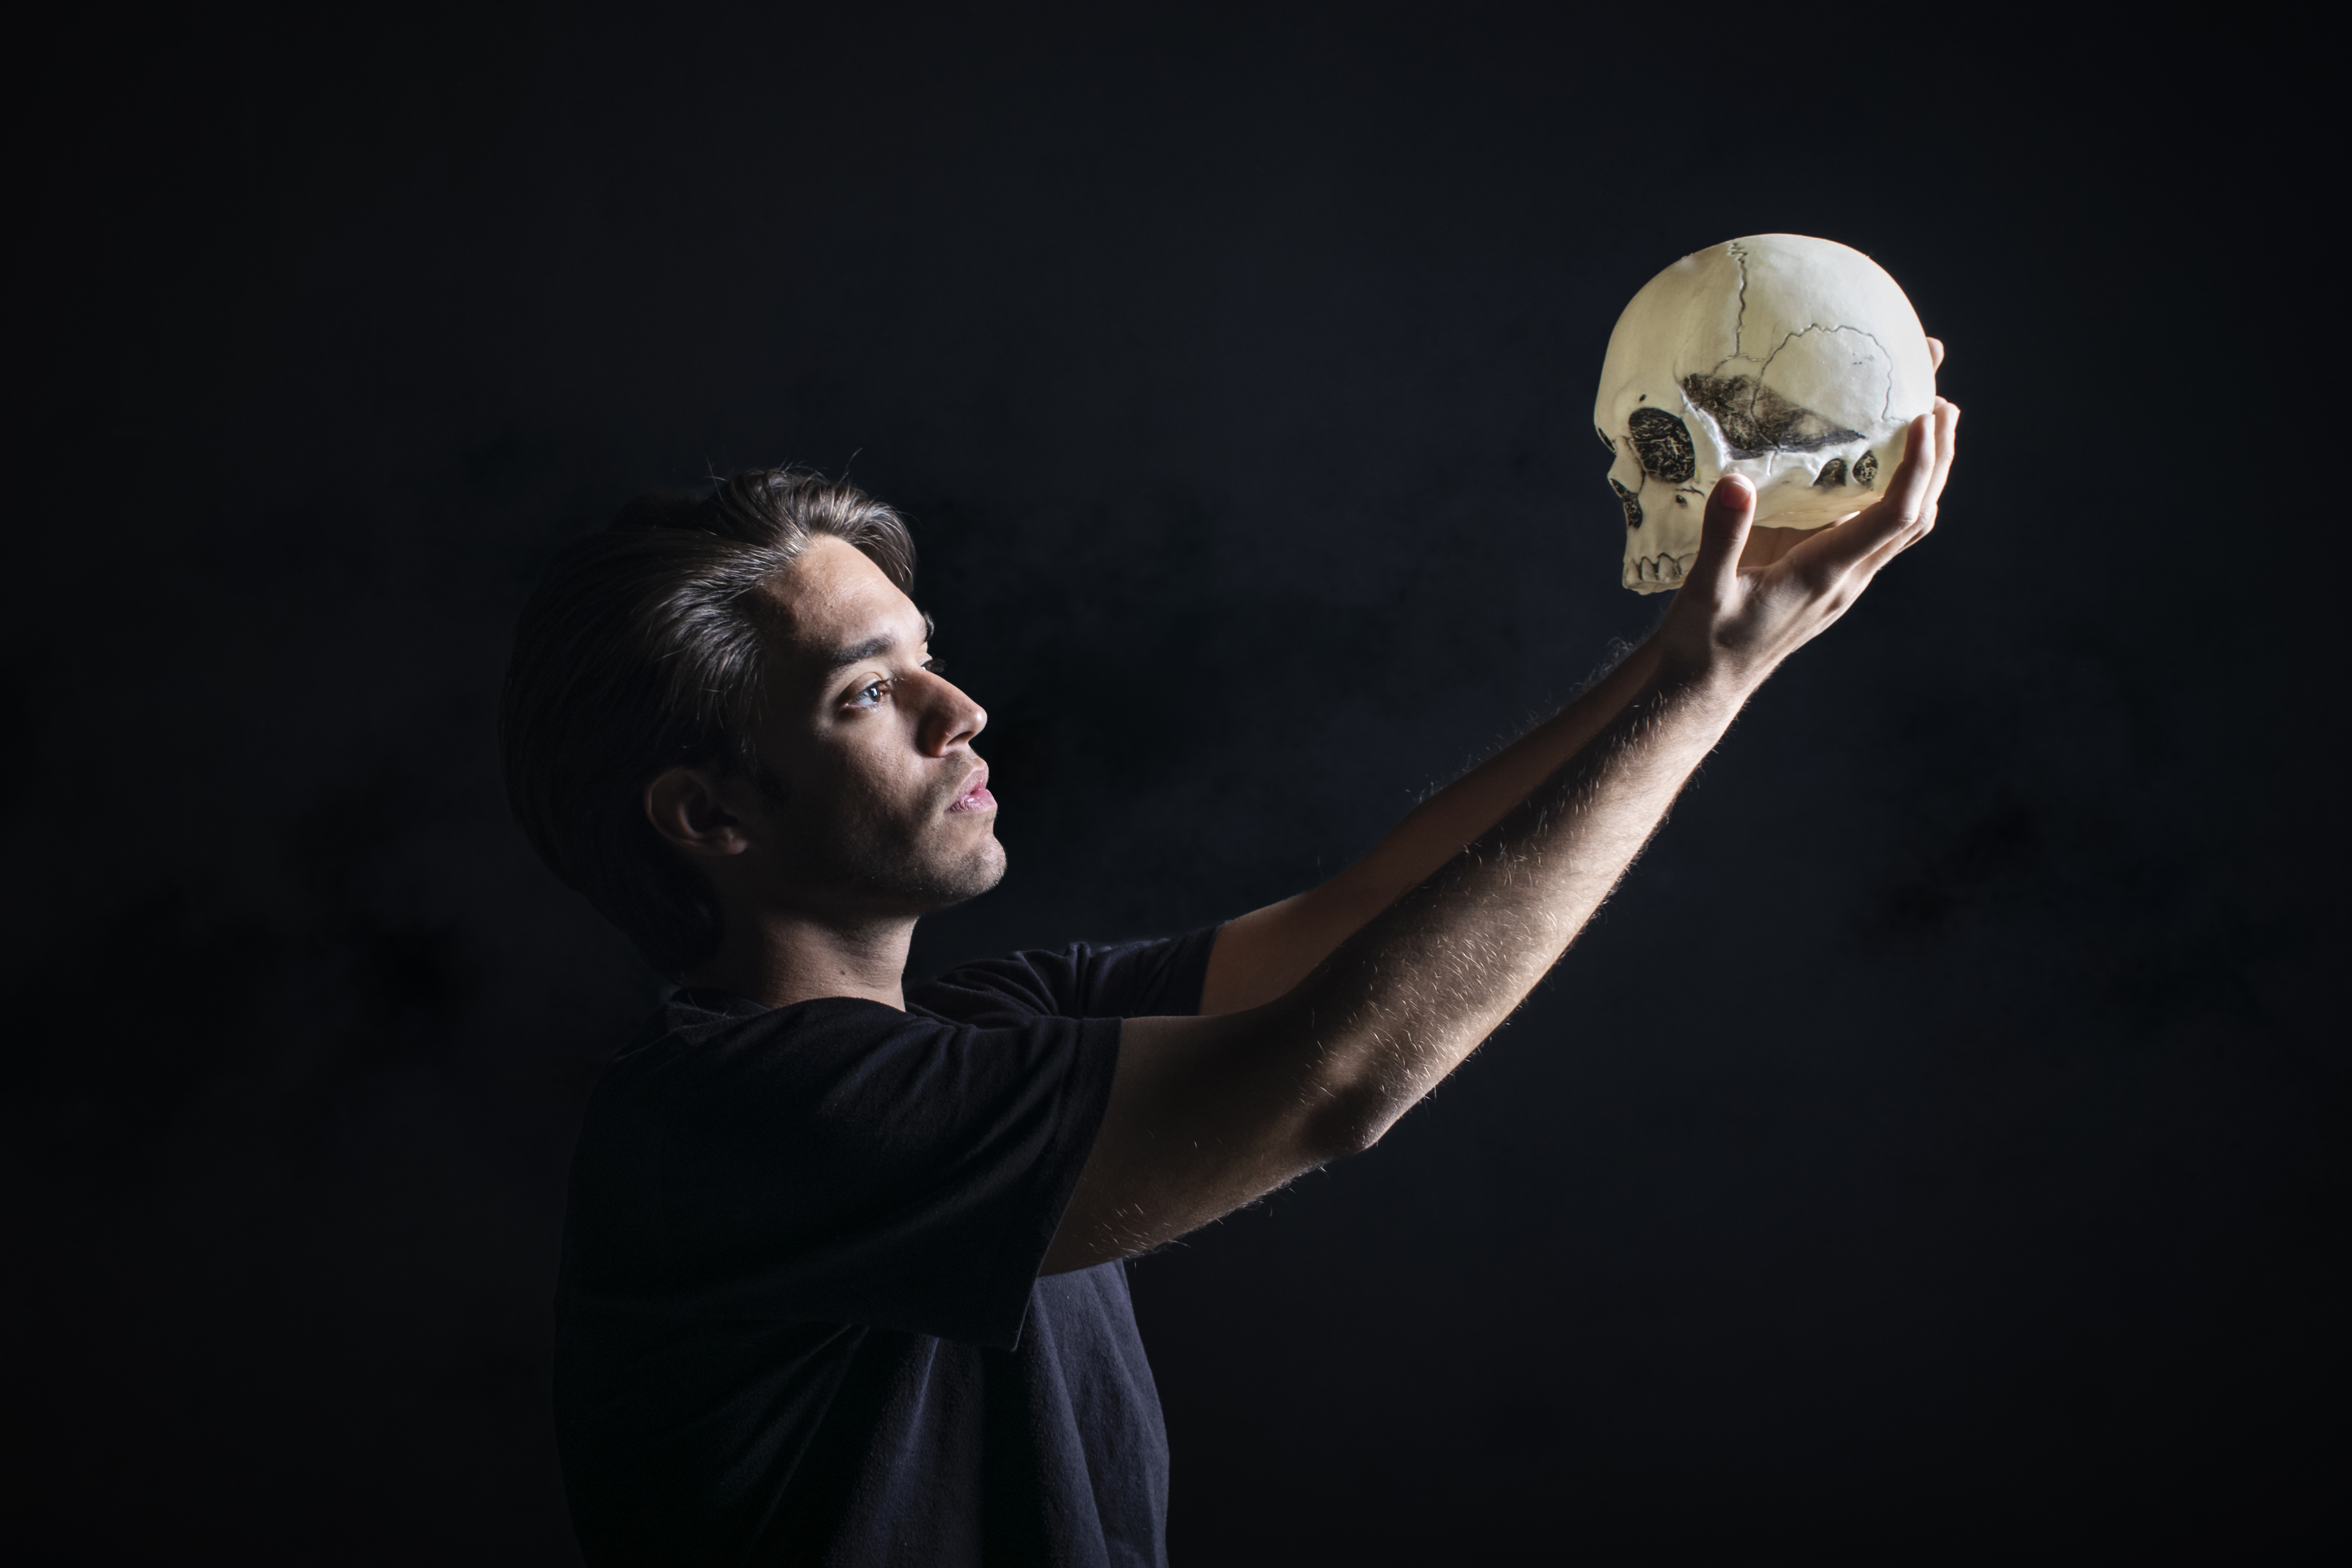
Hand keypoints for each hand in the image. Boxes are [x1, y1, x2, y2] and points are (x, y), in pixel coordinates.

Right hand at [1656, 393, 1960, 690]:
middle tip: (1940, 399)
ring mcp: (1846, 580)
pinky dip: (1898, 490)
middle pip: (1919, 515)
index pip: (1894, 517)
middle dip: (1938, 457)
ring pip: (1908, 524)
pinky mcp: (1833, 578)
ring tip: (1928, 419)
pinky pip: (1882, 530)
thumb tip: (1736, 482)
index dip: (1917, 466)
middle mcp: (1848, 578)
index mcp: (1823, 576)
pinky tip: (1881, 461)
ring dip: (1927, 473)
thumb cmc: (1703, 642)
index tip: (1923, 416)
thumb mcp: (1703, 590)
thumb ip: (1721, 537)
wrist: (1707, 685)